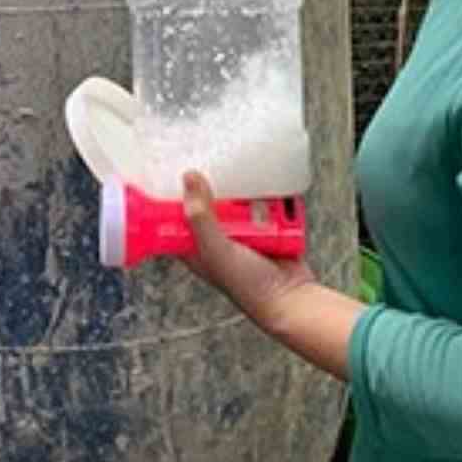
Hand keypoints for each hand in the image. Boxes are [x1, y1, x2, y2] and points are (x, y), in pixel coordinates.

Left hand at [179, 171, 316, 331]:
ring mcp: (240, 231)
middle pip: (207, 200)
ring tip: (248, 189)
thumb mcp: (216, 249)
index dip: (171, 193)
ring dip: (244, 195)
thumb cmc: (247, 284)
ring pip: (235, 199)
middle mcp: (215, 237)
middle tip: (214, 164)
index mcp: (193, 245)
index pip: (173, 214)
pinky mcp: (264, 227)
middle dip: (213, 186)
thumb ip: (201, 216)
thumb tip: (189, 177)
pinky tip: (268, 195)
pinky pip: (261, 202)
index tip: (173, 167)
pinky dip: (266, 199)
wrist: (290, 297)